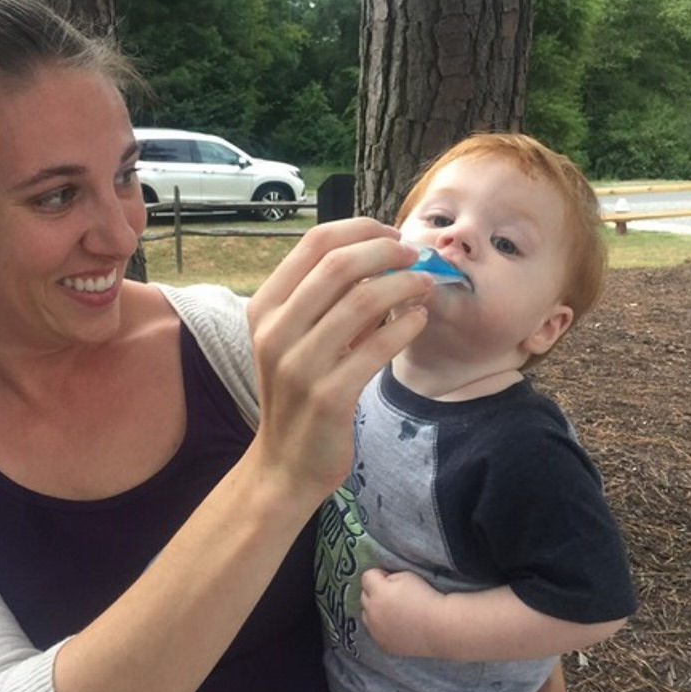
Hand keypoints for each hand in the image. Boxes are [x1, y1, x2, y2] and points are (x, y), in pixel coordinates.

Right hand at [247, 219, 431, 512]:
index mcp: (265, 307)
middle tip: (416, 256)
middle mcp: (275, 331)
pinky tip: (420, 320)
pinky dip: (406, 326)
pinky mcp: (327, 395)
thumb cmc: (298, 393)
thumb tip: (380, 253)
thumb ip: (326, 298)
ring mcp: (299, 364)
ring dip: (404, 285)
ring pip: (362, 300)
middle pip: (338, 263)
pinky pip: (377, 347)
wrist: (285, 463)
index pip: (314, 243)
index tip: (391, 234)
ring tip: (425, 285)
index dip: (360, 229)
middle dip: (386, 251)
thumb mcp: (296, 339)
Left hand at [360, 567, 440, 656]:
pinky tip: (397, 625)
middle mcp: (372, 612)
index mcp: (378, 592)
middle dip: (375, 592)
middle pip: (364, 596)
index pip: (366, 577)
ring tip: (394, 611)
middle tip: (393, 595)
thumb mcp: (406, 576)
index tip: (389, 578)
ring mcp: (376, 631)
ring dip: (375, 611)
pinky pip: (375, 632)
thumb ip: (388, 577)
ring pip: (366, 615)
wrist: (440, 627)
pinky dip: (381, 627)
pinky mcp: (382, 644)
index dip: (379, 575)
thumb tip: (381, 582)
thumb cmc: (425, 598)